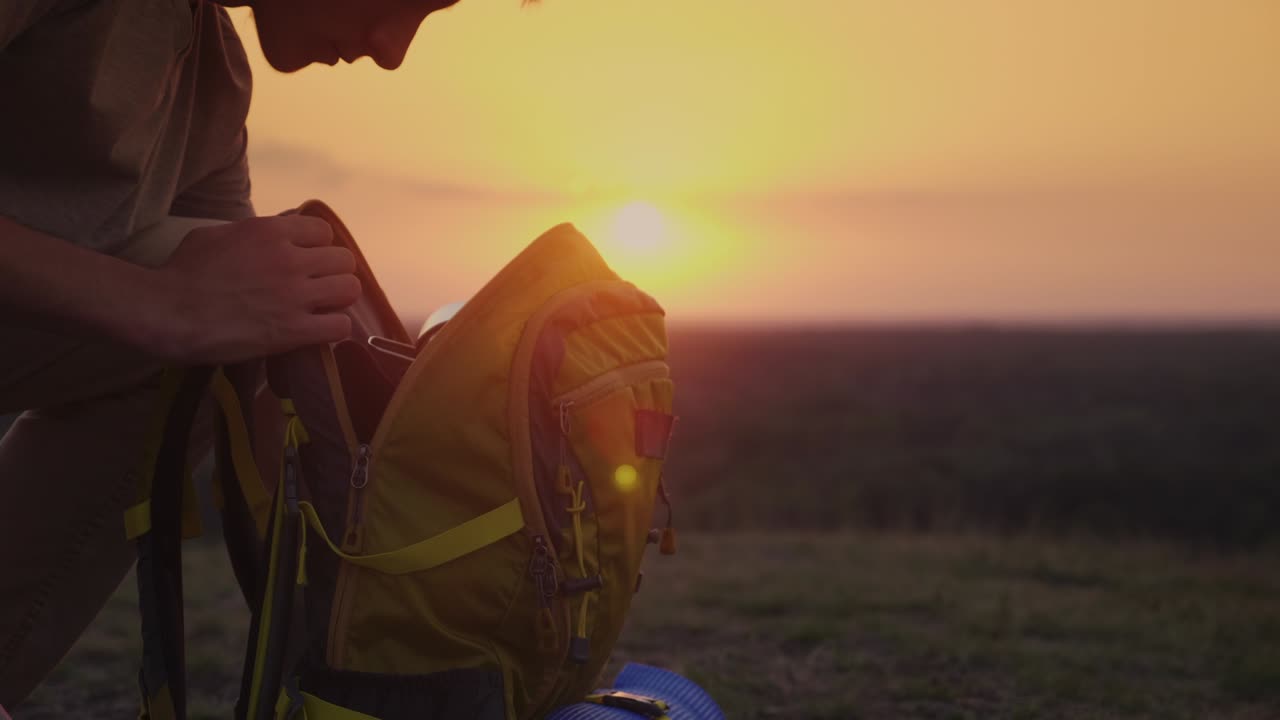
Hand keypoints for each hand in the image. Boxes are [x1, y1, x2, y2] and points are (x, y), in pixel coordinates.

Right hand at [140, 215, 360, 363]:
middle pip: (344, 260)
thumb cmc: (182, 273)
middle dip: (333, 272)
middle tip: (317, 286)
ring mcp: (296, 295)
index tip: (307, 260)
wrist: (168, 313)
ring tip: (322, 308)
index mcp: (271, 231)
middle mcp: (291, 259)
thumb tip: (268, 236)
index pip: (323, 231)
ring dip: (339, 299)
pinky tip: (319, 331)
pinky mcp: (295, 330)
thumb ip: (250, 233)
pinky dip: (335, 328)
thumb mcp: (215, 235)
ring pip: (350, 289)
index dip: (317, 247)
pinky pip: (341, 326)